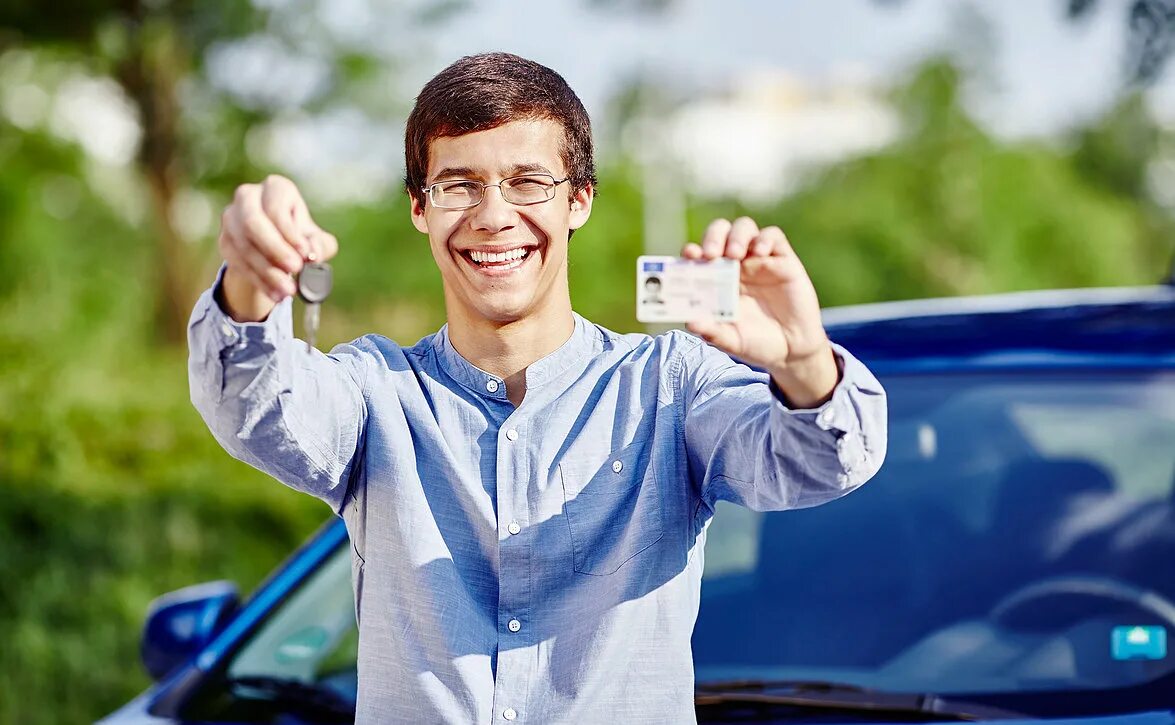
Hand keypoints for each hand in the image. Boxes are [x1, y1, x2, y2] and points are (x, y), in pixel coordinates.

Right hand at [218, 175, 337, 319]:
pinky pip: (238, 263)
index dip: (289, 232)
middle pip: (253, 222)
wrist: (274, 248)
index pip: (276, 207)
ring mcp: (231, 218)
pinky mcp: (224, 241)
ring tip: (288, 290)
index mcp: (275, 188)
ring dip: (267, 271)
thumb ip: (320, 245)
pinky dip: (259, 281)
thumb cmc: (299, 237)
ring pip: (244, 245)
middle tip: (295, 270)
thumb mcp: (315, 239)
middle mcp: (248, 196)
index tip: (304, 254)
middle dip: (275, 249)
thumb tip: (312, 255)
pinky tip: (275, 294)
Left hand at [683, 217, 838, 407]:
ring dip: (736, 236)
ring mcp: (759, 260)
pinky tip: (760, 253)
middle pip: (720, 232)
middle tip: (711, 254)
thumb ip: (712, 331)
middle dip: (713, 237)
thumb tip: (690, 323)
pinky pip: (774, 236)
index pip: (700, 254)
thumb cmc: (756, 342)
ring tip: (735, 254)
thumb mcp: (732, 341)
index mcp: (716, 279)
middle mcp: (736, 264)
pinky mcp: (784, 260)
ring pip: (745, 228)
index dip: (692, 251)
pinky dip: (765, 239)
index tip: (689, 255)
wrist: (792, 350)